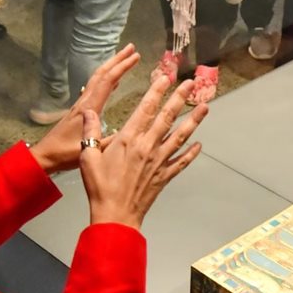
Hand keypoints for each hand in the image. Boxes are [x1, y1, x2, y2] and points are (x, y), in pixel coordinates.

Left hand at [30, 44, 138, 174]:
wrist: (44, 156)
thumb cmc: (64, 154)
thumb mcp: (88, 150)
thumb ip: (107, 141)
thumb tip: (130, 133)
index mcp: (88, 109)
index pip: (107, 82)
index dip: (122, 68)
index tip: (136, 57)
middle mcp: (84, 102)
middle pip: (101, 74)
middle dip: (117, 59)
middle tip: (131, 47)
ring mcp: (81, 104)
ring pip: (97, 79)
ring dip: (111, 66)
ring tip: (124, 57)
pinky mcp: (80, 110)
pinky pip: (95, 88)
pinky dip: (106, 79)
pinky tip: (114, 82)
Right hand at [79, 75, 206, 229]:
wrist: (115, 215)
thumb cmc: (100, 187)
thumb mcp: (88, 157)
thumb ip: (91, 132)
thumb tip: (89, 111)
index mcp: (128, 139)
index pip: (146, 108)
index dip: (157, 90)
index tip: (166, 77)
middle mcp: (148, 146)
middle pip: (167, 117)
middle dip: (180, 98)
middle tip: (192, 83)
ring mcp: (159, 161)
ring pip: (180, 136)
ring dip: (193, 120)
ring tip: (205, 107)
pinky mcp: (164, 175)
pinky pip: (182, 161)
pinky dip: (191, 153)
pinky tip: (199, 144)